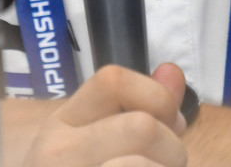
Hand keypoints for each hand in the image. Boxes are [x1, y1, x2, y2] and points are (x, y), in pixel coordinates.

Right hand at [22, 63, 188, 166]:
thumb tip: (173, 72)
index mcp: (60, 125)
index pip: (112, 80)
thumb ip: (137, 109)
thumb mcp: (93, 145)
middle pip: (142, 127)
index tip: (167, 123)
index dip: (155, 95)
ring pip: (143, 166)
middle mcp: (57, 153)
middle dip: (173, 151)